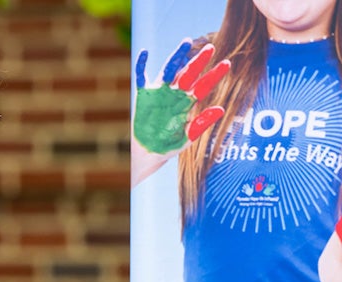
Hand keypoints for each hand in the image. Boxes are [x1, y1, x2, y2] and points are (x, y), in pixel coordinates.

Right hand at [133, 40, 229, 155]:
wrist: (148, 152)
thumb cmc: (170, 145)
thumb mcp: (188, 136)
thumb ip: (202, 123)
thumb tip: (221, 109)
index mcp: (188, 102)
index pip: (204, 85)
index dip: (214, 75)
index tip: (227, 64)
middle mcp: (176, 93)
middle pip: (189, 73)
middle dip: (199, 61)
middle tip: (211, 48)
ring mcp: (160, 92)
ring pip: (169, 69)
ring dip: (177, 56)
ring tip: (187, 42)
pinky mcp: (144, 94)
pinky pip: (141, 76)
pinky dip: (142, 64)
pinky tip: (144, 52)